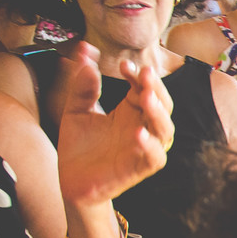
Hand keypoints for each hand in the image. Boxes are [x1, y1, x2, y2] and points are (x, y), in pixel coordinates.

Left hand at [57, 42, 172, 209]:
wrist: (71, 181)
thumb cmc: (79, 147)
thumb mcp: (75, 110)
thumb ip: (81, 85)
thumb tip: (85, 56)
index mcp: (130, 111)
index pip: (144, 89)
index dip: (138, 76)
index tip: (124, 66)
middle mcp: (142, 127)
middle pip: (163, 105)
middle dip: (156, 88)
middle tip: (144, 74)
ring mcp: (143, 148)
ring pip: (165, 130)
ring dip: (158, 113)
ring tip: (146, 98)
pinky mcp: (140, 168)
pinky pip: (155, 157)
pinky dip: (150, 146)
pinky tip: (138, 133)